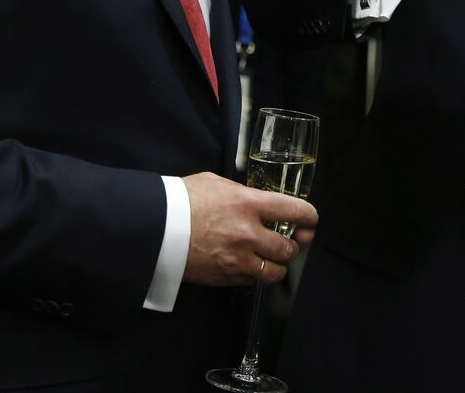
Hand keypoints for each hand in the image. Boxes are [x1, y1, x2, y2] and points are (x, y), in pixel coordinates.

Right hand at [181, 172, 318, 285]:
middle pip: (290, 247)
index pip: (297, 211)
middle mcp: (248, 234)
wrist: (154, 227)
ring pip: (275, 271)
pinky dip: (255, 274)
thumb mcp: (217, 184)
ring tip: (274, 256)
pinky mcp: (225, 277)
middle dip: (294, 244)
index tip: (310, 220)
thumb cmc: (181, 200)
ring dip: (278, 264)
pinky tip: (249, 264)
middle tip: (292, 239)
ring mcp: (237, 259)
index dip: (309, 217)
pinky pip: (252, 281)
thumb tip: (258, 199)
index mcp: (249, 204)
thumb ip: (243, 193)